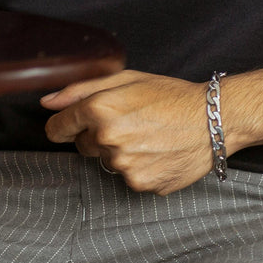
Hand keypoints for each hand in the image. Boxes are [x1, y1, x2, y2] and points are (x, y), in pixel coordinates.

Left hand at [42, 70, 213, 193]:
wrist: (214, 119)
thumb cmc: (170, 95)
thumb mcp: (124, 80)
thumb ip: (79, 90)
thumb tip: (47, 103)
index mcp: (99, 109)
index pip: (58, 127)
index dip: (61, 126)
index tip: (65, 127)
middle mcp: (108, 139)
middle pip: (83, 145)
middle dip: (97, 135)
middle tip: (128, 123)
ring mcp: (125, 165)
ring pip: (107, 161)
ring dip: (120, 152)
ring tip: (148, 136)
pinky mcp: (142, 183)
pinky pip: (129, 177)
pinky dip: (139, 167)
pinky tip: (157, 152)